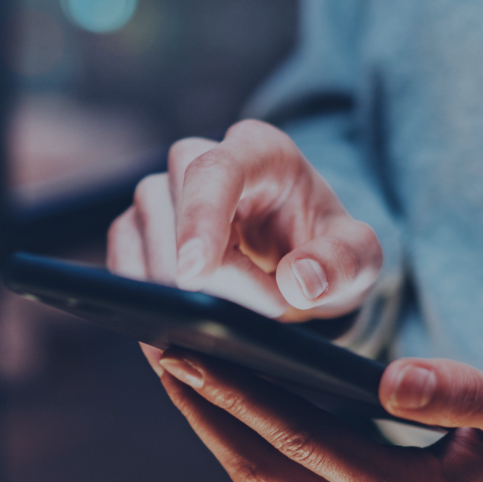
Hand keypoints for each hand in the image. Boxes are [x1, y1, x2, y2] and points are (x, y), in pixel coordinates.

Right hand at [107, 119, 381, 319]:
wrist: (302, 269)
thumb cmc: (329, 256)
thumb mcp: (360, 261)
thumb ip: (342, 264)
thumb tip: (298, 281)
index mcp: (260, 151)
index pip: (215, 171)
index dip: (200, 219)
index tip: (194, 274)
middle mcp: (202, 159)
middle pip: (171, 206)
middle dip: (208, 277)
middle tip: (266, 312)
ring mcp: (164, 192)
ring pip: (140, 236)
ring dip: (179, 291)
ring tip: (237, 317)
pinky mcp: (139, 228)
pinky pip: (122, 261)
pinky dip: (144, 300)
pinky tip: (179, 329)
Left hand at [150, 351, 482, 481]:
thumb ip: (465, 392)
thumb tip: (392, 379)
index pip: (303, 441)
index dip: (240, 395)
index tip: (187, 349)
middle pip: (266, 470)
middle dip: (207, 412)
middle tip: (158, 353)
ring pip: (270, 480)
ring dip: (218, 429)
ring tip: (178, 371)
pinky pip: (290, 478)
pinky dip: (250, 438)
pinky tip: (229, 398)